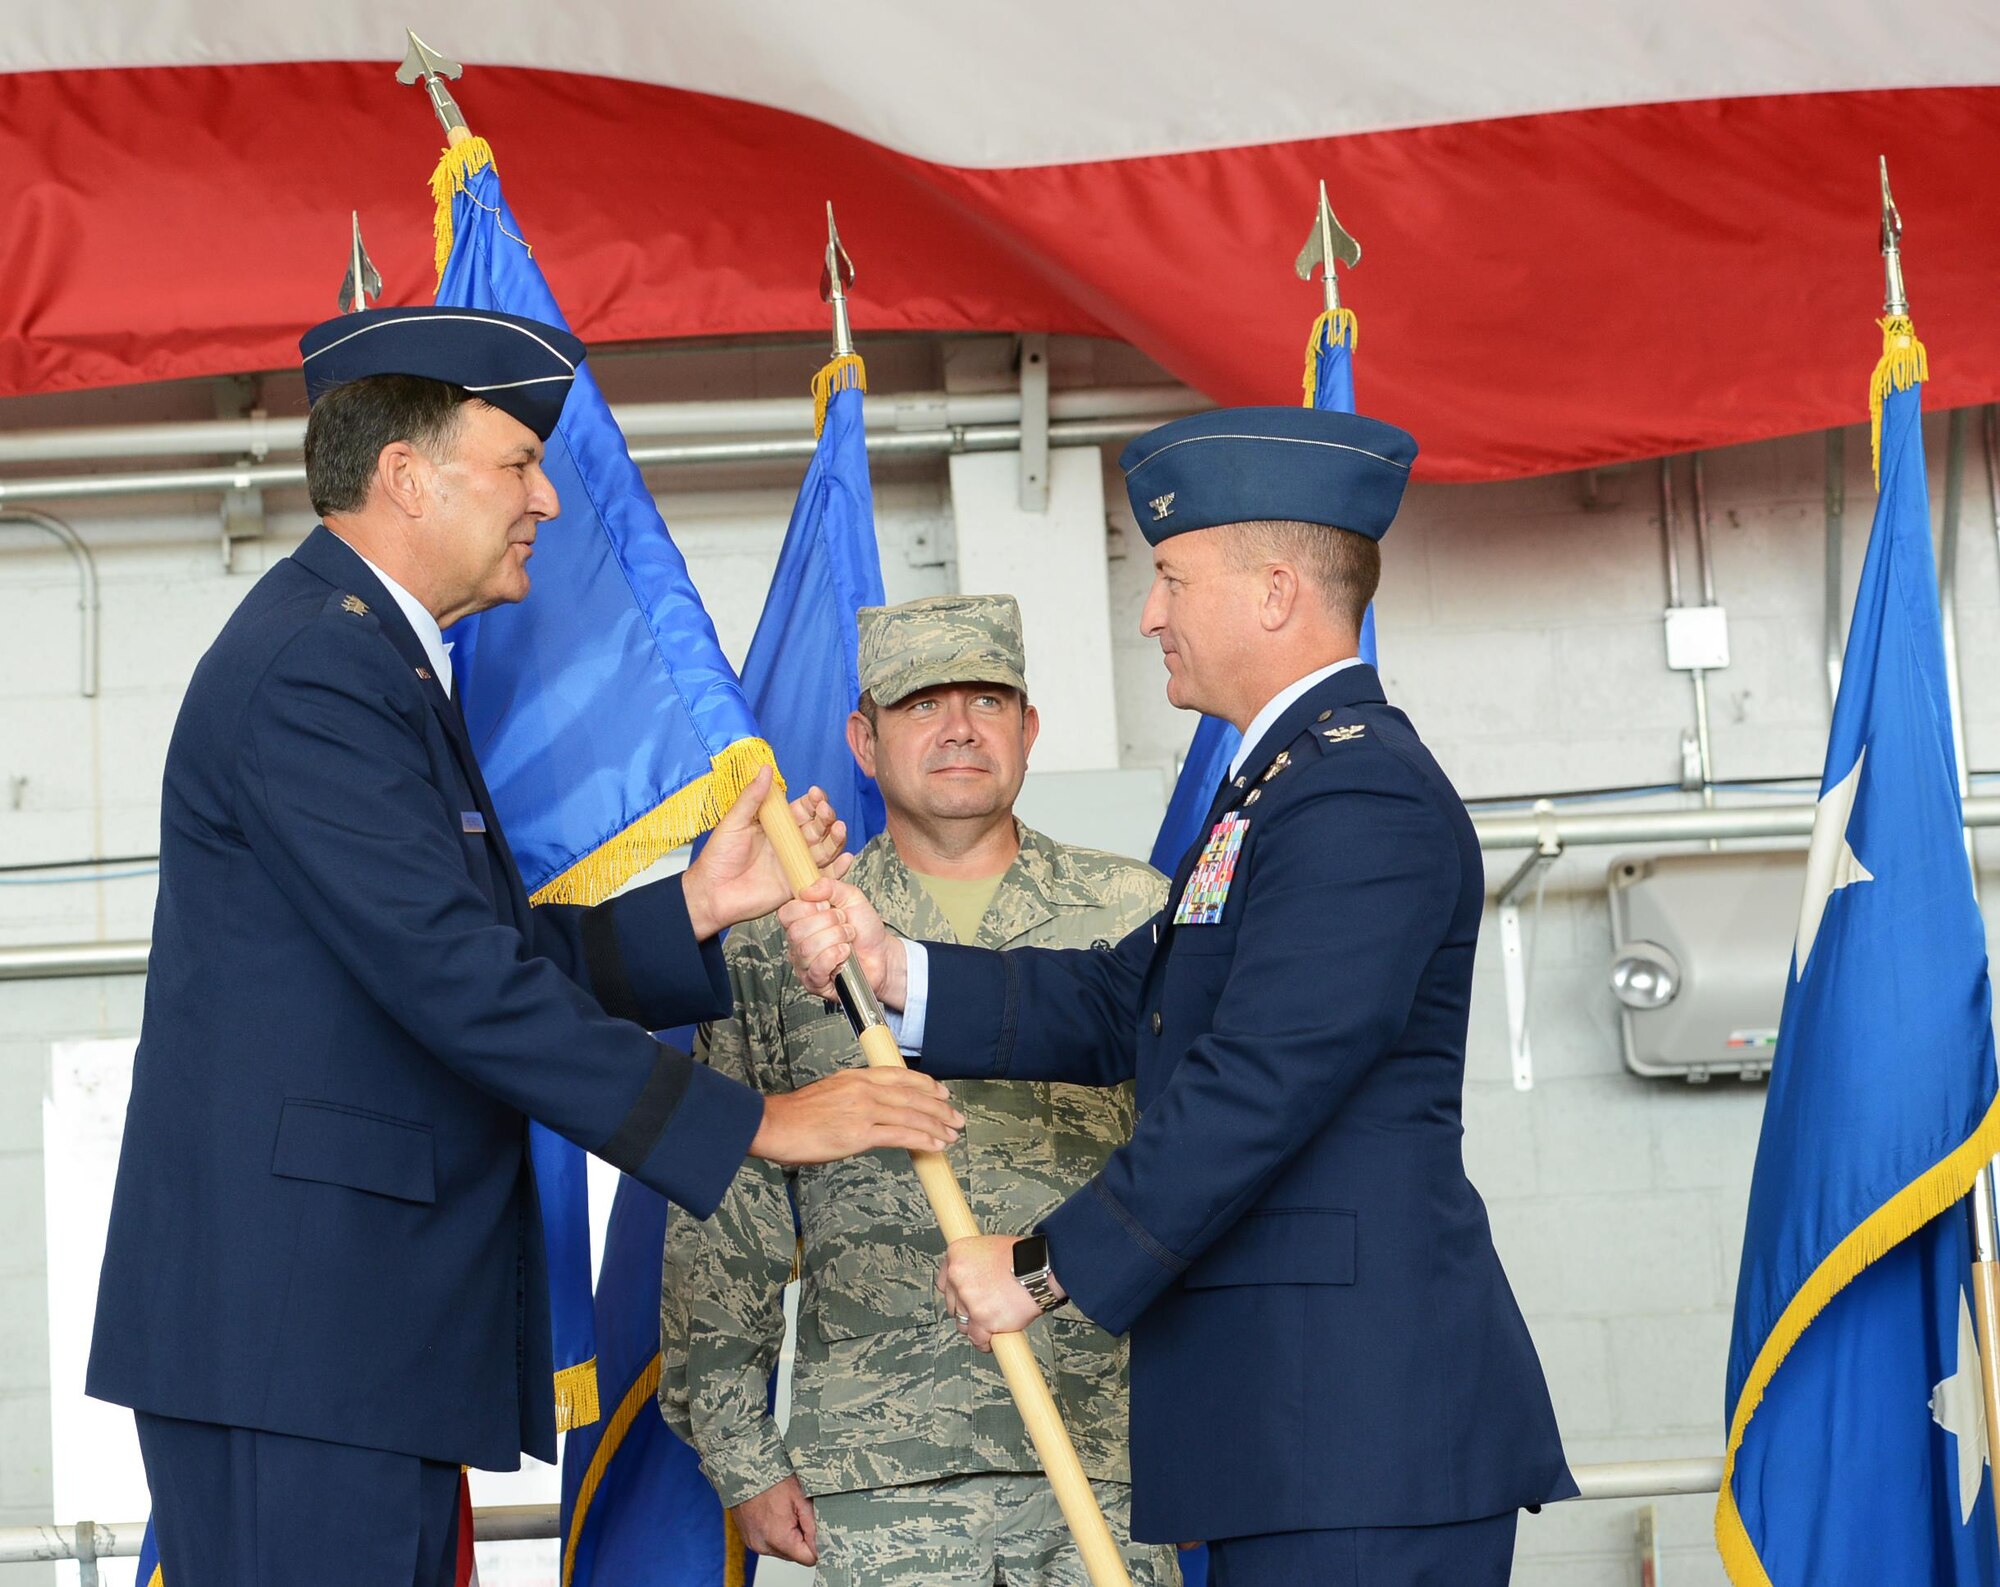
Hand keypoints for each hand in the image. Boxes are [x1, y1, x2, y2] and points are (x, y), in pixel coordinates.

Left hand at [682, 767, 851, 938]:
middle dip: (826, 817)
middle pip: (817, 827)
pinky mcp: (798, 884)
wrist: (712, 893)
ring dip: (835, 838)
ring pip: (824, 849)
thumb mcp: (734, 822)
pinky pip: (823, 876)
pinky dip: (838, 869)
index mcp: (776, 826)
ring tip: (839, 829)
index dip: (812, 801)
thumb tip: (765, 768)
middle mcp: (789, 843)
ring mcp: (795, 863)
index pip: (802, 810)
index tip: (815, 794)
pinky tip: (846, 858)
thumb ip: (752, 797)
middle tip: (825, 812)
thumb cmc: (719, 857)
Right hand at [731, 1475, 816, 1563]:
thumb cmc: (771, 1477)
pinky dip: (775, 1531)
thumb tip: (824, 1546)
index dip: (816, 1543)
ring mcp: (754, 1543)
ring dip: (788, 1534)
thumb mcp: (801, 1498)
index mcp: (779, 1539)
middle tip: (797, 1511)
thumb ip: (814, 1527)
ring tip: (783, 1510)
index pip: (809, 1559)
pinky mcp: (749, 1538)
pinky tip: (774, 1512)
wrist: (744, 1467)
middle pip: (795, 1555)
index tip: (814, 1524)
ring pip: (783, 1549)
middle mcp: (763, 1546)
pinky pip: (769, 1543)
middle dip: (801, 1537)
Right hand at [750, 1068, 963, 1165]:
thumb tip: (873, 1112)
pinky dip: (923, 1140)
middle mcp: (864, 1089)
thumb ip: (855, 1098)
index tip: (941, 1092)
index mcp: (856, 1077)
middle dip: (940, 1107)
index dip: (926, 1084)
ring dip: (937, 1125)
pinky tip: (935, 1145)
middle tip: (956, 1117)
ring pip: (913, 1115)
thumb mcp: (830, 1094)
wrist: (773, 1125)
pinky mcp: (860, 1133)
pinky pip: (901, 1135)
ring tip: (952, 1134)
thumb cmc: (795, 1116)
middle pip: (913, 1095)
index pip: (901, 1076)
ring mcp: (863, 1109)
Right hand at [778, 877, 905, 1007]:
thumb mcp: (852, 898)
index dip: (809, 908)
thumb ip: (830, 886)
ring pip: (807, 949)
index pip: (787, 913)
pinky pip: (816, 969)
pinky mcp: (814, 982)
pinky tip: (845, 954)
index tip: (828, 907)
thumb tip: (807, 889)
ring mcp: (804, 964)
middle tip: (845, 925)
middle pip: (797, 931)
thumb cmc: (865, 929)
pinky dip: (834, 957)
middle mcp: (798, 943)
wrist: (882, 954)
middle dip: (829, 924)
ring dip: (835, 940)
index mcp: (802, 921)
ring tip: (848, 940)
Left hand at [937, 1234, 1054, 1352]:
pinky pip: (977, 1338)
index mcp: (957, 1255)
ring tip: (991, 1321)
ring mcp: (969, 1299)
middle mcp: (958, 1276)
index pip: (944, 1283)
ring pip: (962, 1324)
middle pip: (952, 1305)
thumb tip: (972, 1278)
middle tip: (984, 1308)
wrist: (1039, 1268)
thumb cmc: (1022, 1257)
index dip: (956, 1294)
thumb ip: (974, 1263)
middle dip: (967, 1310)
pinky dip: (984, 1341)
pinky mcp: (982, 1319)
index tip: (964, 1298)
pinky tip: (991, 1338)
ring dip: (975, 1326)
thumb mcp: (990, 1247)